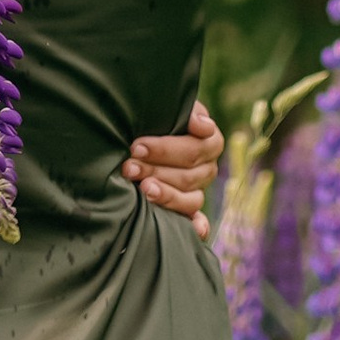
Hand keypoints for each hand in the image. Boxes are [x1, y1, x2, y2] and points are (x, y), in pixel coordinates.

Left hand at [121, 96, 223, 235]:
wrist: (144, 131)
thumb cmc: (157, 117)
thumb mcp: (171, 107)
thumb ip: (189, 112)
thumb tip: (202, 125)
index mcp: (210, 142)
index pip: (195, 149)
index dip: (165, 149)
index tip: (137, 147)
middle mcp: (207, 168)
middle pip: (188, 175)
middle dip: (155, 170)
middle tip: (128, 167)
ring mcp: (198, 191)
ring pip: (190, 199)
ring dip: (166, 195)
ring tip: (142, 190)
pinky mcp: (188, 210)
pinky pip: (198, 222)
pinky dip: (197, 227)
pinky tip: (194, 231)